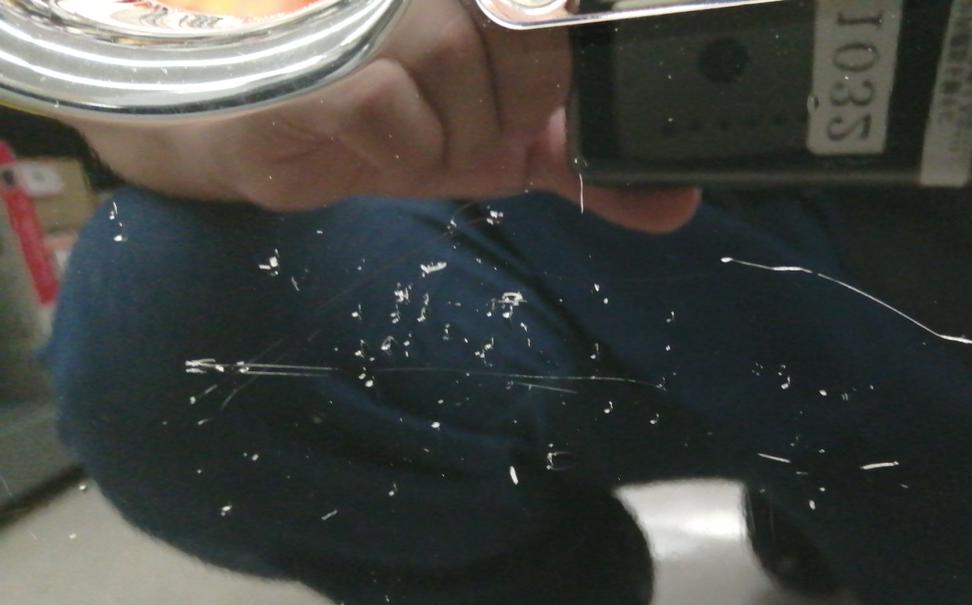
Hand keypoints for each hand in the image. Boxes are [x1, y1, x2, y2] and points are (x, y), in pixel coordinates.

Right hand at [77, 0, 698, 232]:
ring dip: (446, 135)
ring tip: (409, 129)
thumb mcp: (507, 148)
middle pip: (532, 44)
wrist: (277, 136)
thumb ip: (587, 165)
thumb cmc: (396, 126)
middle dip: (507, 111)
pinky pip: (398, 113)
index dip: (571, 74)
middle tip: (462, 124)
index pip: (568, 27)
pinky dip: (399, 146)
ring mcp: (383, 13)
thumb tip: (678, 202)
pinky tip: (372, 135)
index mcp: (500, 10)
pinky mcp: (328, 55)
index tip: (556, 109)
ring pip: (463, 77)